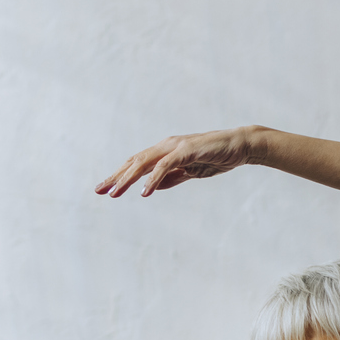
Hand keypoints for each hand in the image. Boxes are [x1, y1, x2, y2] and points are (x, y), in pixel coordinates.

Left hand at [97, 128, 262, 197]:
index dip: (120, 175)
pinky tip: (144, 192)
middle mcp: (166, 146)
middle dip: (115, 177)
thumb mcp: (191, 172)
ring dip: (127, 179)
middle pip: (134, 162)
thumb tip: (152, 187)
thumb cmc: (217, 157)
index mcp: (165, 151)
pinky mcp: (186, 151)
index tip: (105, 189)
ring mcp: (175, 147)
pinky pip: (165, 166)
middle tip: (99, 191)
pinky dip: (153, 179)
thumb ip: (172, 178)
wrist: (240, 146)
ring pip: (144, 163)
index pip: (137, 164)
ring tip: (115, 194)